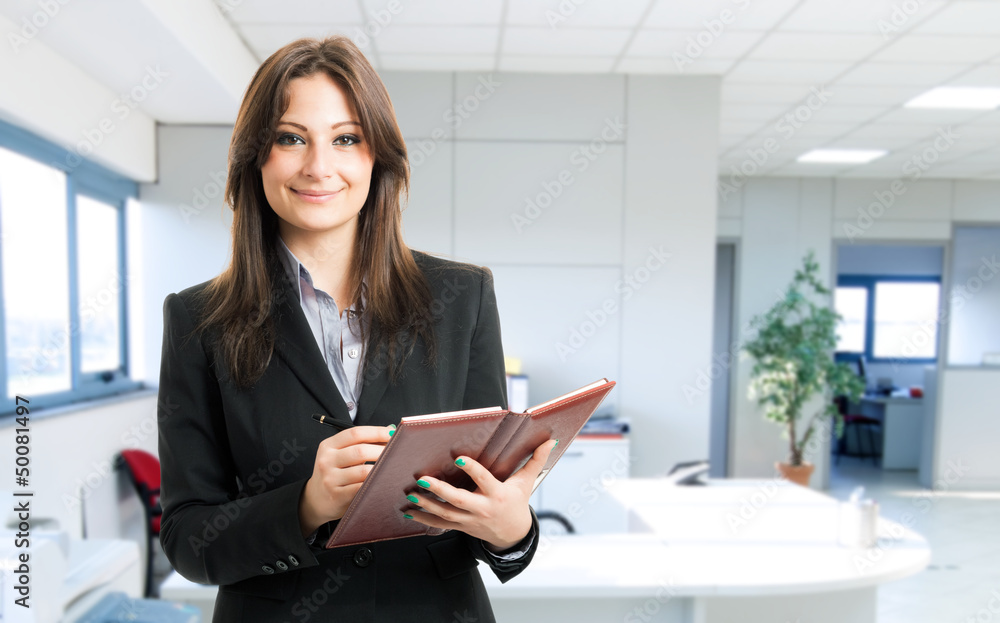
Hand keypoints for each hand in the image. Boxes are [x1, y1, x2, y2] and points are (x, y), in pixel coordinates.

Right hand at [298, 425, 393, 536]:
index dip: (377, 432)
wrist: (316, 500)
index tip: (393, 433)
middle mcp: (326, 460)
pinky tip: (382, 483)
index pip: (355, 433)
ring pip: (363, 472)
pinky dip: (374, 485)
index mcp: (328, 445)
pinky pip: (361, 489)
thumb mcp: (340, 455)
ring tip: (392, 468)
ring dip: (381, 470)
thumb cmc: (336, 473)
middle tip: (397, 454)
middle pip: (360, 451)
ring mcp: (330, 479)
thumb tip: (390, 432)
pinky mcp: (337, 496)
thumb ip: (361, 444)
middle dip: (382, 451)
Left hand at [403, 438, 557, 550]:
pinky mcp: (461, 526)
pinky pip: (440, 525)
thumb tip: (550, 441)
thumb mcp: (526, 482)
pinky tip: (409, 512)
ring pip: (446, 514)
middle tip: (422, 479)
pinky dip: (424, 519)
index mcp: (497, 495)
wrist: (513, 534)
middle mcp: (482, 509)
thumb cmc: (517, 502)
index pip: (484, 481)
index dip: (472, 470)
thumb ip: (536, 461)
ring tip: (411, 495)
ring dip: (426, 505)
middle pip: (459, 501)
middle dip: (439, 491)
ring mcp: (470, 520)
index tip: (458, 459)